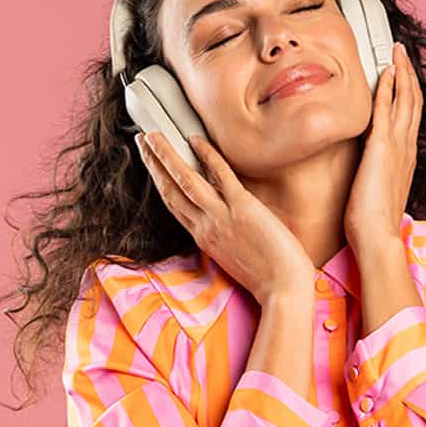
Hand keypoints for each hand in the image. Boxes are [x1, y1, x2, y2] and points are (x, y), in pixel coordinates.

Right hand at [135, 130, 314, 304]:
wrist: (283, 290)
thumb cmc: (267, 277)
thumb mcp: (234, 256)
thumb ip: (225, 236)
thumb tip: (227, 218)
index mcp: (204, 238)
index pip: (174, 204)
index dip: (159, 181)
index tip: (152, 165)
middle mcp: (206, 227)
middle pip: (171, 190)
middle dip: (154, 163)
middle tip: (143, 141)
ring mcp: (222, 217)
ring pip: (186, 181)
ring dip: (167, 156)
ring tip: (154, 136)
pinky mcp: (243, 208)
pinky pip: (220, 176)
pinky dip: (207, 156)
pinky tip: (196, 140)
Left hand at [344, 40, 421, 250]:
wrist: (378, 236)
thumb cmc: (374, 223)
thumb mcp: (379, 192)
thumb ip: (379, 177)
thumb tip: (371, 175)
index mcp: (405, 158)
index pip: (409, 117)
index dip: (408, 94)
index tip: (403, 77)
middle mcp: (406, 148)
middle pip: (412, 102)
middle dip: (408, 74)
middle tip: (402, 53)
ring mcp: (397, 146)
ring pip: (405, 99)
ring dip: (401, 72)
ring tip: (397, 52)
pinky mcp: (382, 146)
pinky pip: (385, 109)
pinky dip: (388, 87)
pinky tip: (385, 71)